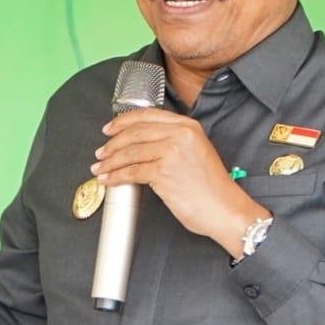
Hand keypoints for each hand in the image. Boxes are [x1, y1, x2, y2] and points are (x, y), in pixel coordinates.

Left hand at [90, 109, 269, 257]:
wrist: (224, 209)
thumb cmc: (211, 188)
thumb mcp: (196, 153)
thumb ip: (173, 142)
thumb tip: (141, 145)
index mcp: (188, 126)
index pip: (148, 116)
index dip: (123, 121)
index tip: (110, 129)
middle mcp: (180, 134)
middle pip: (135, 132)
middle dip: (113, 143)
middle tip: (101, 152)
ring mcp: (172, 151)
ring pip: (130, 152)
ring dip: (110, 161)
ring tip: (100, 168)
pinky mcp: (164, 171)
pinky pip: (132, 171)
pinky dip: (116, 176)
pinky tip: (109, 180)